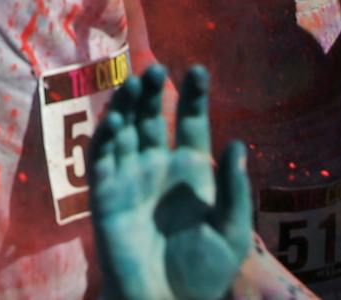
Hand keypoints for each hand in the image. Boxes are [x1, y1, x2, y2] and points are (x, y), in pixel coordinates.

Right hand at [91, 65, 252, 299]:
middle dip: (152, 91)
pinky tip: (115, 119)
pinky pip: (102, 157)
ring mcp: (129, 177)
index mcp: (191, 171)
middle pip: (152, 118)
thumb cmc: (203, 272)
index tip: (199, 70)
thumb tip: (238, 143)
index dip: (193, 96)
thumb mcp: (232, 231)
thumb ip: (233, 189)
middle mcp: (157, 166)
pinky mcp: (105, 192)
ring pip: (125, 130)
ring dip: (127, 105)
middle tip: (155, 68)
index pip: (191, 123)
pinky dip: (105, 136)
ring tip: (134, 83)